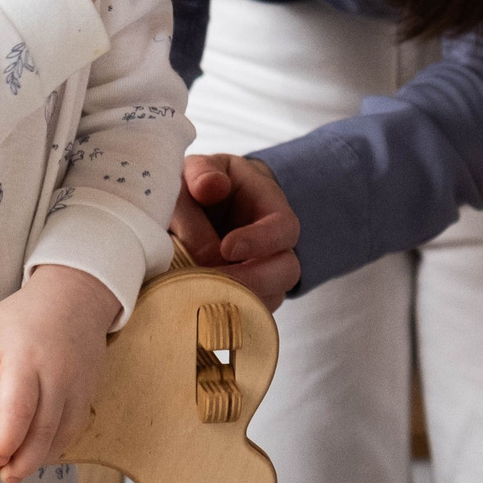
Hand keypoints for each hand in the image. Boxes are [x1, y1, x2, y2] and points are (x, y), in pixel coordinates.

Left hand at [0, 263, 121, 482]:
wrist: (77, 297)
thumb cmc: (25, 313)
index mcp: (26, 359)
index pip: (19, 408)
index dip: (7, 439)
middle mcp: (56, 376)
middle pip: (44, 431)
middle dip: (24, 461)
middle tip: (5, 477)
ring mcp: (77, 386)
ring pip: (62, 434)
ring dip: (41, 458)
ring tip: (19, 472)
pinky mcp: (89, 391)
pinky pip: (74, 427)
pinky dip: (57, 445)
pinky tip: (41, 452)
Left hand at [172, 153, 299, 311]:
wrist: (203, 207)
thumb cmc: (204, 184)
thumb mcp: (201, 168)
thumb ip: (202, 174)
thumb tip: (210, 190)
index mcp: (271, 209)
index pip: (283, 228)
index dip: (260, 241)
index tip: (226, 247)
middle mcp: (274, 248)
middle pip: (286, 272)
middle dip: (252, 281)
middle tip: (211, 281)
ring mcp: (262, 276)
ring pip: (268, 300)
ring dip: (236, 301)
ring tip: (198, 296)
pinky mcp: (244, 297)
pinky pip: (246, 314)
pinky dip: (225, 315)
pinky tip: (196, 310)